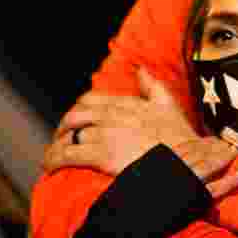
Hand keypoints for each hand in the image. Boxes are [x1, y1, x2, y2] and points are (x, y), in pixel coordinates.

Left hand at [44, 68, 237, 196]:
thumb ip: (153, 86)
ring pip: (69, 134)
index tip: (75, 123)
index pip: (91, 100)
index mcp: (126, 103)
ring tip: (52, 158)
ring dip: (56, 146)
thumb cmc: (181, 139)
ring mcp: (106, 134)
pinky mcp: (101, 155)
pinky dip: (54, 159)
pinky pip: (68, 154)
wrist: (187, 163)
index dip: (78, 111)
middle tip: (61, 141)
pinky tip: (50, 168)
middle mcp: (113, 115)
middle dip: (63, 129)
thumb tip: (140, 69)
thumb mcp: (169, 106)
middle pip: (75, 116)